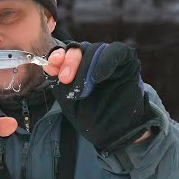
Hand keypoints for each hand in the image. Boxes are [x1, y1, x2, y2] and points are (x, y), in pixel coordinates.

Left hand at [44, 41, 158, 154]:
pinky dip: (106, 60)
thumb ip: (60, 84)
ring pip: (94, 49)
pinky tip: (98, 76)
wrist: (117, 130)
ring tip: (82, 85)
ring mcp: (108, 58)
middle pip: (77, 49)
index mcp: (74, 67)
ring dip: (86, 65)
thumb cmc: (92, 116)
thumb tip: (51, 67)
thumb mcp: (70, 102)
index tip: (52, 64)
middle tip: (65, 79)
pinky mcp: (126, 60)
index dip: (56, 56)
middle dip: (69, 61)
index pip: (63, 54)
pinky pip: (116, 51)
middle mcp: (90, 60)